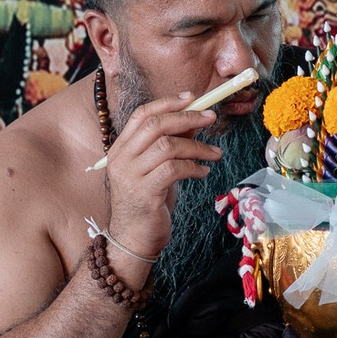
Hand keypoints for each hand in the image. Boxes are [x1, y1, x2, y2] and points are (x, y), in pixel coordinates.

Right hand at [101, 93, 222, 275]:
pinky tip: (203, 173)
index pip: (141, 115)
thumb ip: (170, 143)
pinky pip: (174, 169)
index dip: (167, 103)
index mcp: (121, 149)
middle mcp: (121, 159)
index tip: (191, 98)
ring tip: (215, 154)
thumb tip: (195, 119)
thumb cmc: (148, 202)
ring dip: (197, 146)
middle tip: (211, 118)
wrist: (133, 239)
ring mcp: (130, 177)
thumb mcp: (157, 168)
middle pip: (155, 125)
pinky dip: (194, 167)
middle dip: (187, 118)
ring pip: (167, 146)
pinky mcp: (144, 193)